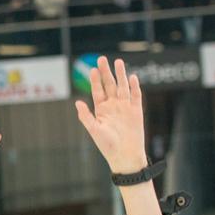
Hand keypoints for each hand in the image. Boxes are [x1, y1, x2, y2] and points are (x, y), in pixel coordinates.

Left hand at [75, 56, 146, 173]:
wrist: (125, 155)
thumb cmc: (107, 145)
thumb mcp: (94, 130)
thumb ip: (86, 116)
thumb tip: (77, 102)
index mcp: (101, 110)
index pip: (98, 91)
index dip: (95, 80)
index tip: (91, 69)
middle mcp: (113, 106)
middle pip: (109, 85)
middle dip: (106, 72)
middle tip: (102, 59)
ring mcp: (125, 106)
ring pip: (122, 86)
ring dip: (120, 75)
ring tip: (118, 62)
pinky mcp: (136, 110)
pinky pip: (136, 95)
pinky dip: (134, 86)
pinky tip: (132, 77)